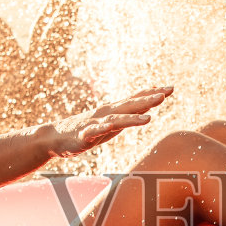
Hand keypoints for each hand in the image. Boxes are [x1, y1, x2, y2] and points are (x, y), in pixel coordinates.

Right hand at [47, 87, 173, 156]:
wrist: (55, 137)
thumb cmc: (84, 131)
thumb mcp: (109, 125)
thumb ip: (126, 118)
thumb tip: (145, 111)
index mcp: (113, 111)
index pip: (135, 100)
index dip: (151, 94)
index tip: (169, 88)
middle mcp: (106, 113)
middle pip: (130, 105)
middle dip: (148, 100)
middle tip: (165, 94)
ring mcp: (95, 123)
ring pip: (117, 119)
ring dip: (132, 117)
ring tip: (148, 117)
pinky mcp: (84, 135)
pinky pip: (95, 131)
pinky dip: (104, 128)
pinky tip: (112, 126)